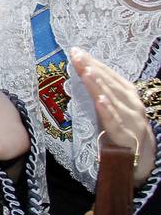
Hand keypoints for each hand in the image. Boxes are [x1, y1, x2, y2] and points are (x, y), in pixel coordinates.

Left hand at [72, 48, 157, 186]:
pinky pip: (116, 124)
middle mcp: (132, 106)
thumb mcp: (109, 110)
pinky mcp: (127, 139)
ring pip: (113, 100)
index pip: (110, 76)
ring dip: (99, 85)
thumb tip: (80, 73)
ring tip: (86, 71)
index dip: (94, 63)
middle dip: (92, 69)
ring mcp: (132, 122)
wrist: (139, 163)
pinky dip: (108, 111)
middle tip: (76, 56)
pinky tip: (99, 101)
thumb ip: (98, 93)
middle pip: (110, 84)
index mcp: (128, 97)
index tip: (76, 51)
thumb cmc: (120, 132)